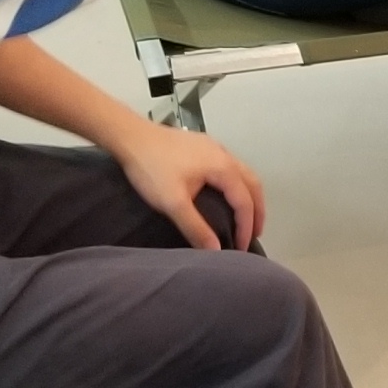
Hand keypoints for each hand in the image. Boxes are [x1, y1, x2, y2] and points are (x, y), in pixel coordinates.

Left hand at [108, 116, 264, 250]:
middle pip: (252, 184)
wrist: (130, 136)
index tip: (241, 249)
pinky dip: (236, 184)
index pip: (245, 202)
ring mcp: (215, 146)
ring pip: (243, 173)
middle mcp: (226, 155)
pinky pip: (231, 166)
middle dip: (257, 211)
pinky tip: (224, 192)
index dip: (246, 227)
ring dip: (248, 196)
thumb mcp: (173, 203)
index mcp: (224, 168)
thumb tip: (216, 251)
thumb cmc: (152, 169)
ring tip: (244, 216)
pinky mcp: (203, 144)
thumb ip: (196, 228)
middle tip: (253, 234)